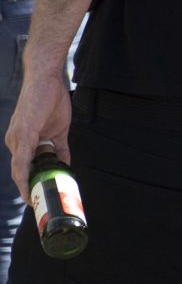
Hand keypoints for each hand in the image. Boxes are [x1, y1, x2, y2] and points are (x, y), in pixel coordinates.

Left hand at [6, 62, 67, 201]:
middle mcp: (15, 141)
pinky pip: (22, 161)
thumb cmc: (52, 100)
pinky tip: (28, 188)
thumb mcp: (59, 129)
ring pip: (19, 169)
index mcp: (22, 140)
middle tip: (40, 205)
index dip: (29, 184)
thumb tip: (64, 164)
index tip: (38, 197)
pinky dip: (24, 176)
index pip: (23, 167)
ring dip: (26, 187)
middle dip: (28, 190)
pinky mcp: (24, 134)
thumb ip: (60, 148)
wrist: (46, 78)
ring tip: (36, 202)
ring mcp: (17, 138)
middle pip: (20, 172)